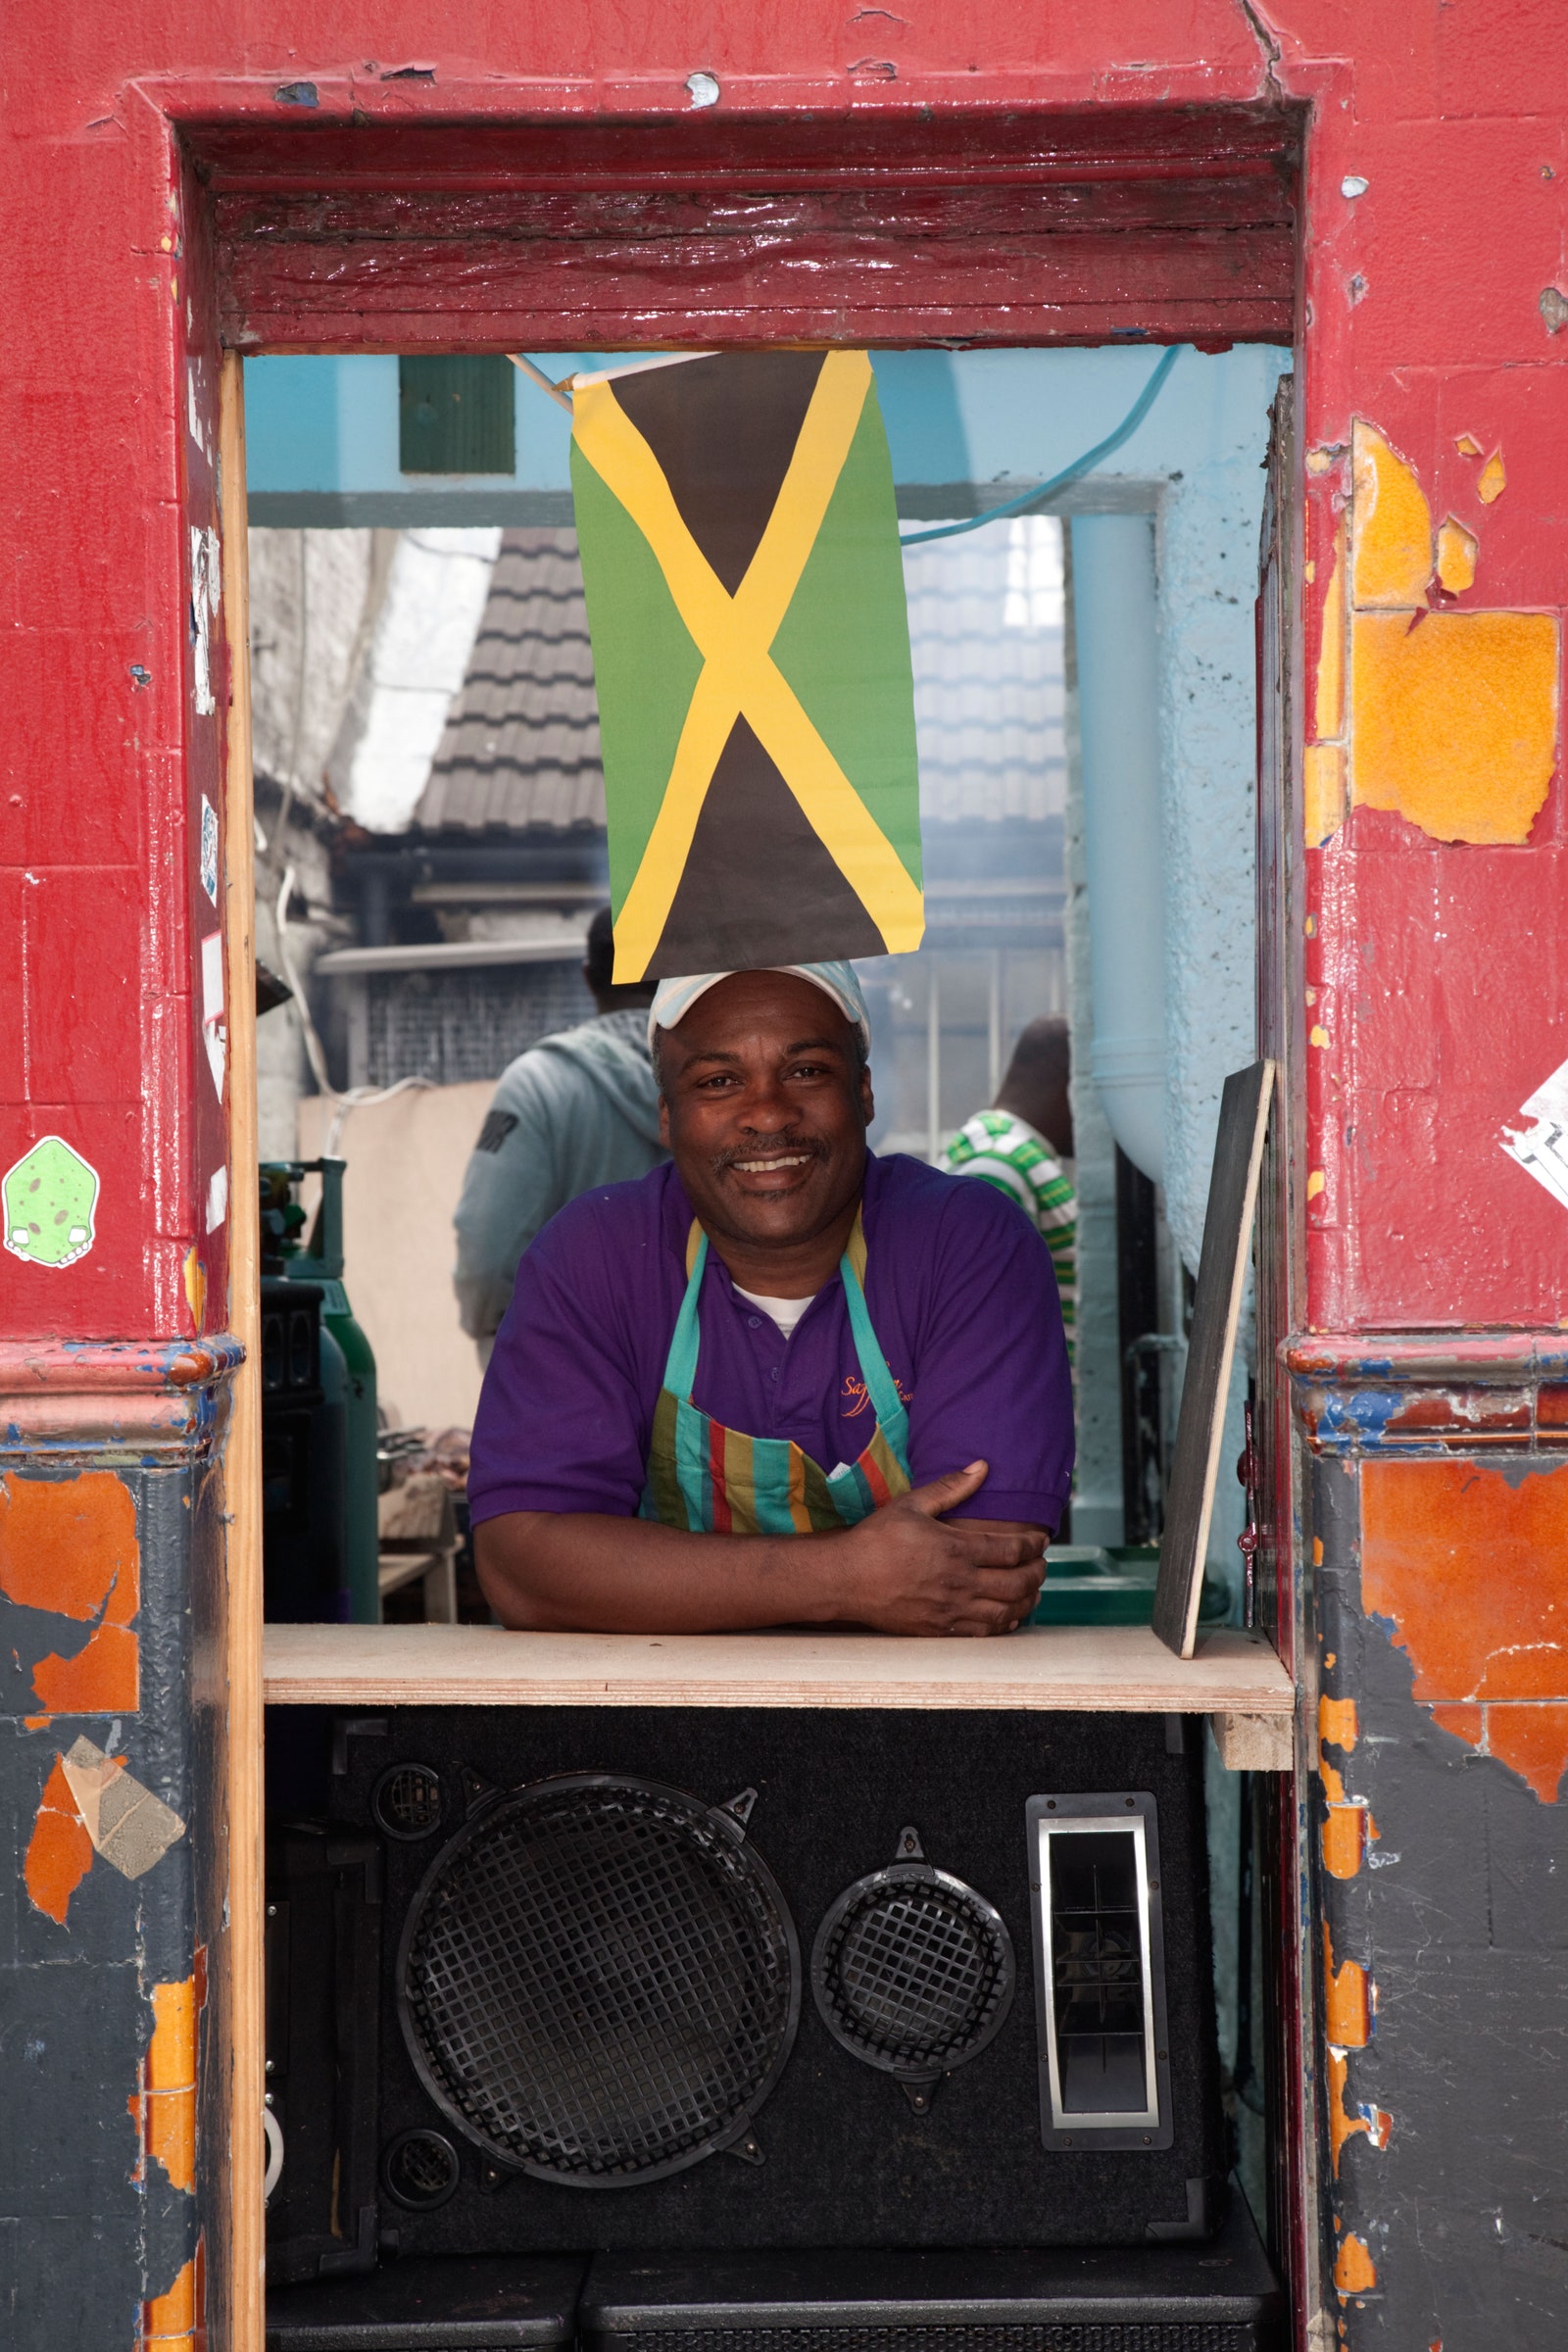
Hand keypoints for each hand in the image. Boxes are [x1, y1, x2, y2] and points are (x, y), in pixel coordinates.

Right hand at [835, 1462, 1046, 1636]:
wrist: (845, 1579)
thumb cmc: (876, 1539)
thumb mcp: (911, 1505)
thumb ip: (950, 1487)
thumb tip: (982, 1466)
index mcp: (955, 1548)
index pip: (1011, 1550)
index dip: (1033, 1545)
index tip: (1041, 1540)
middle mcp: (958, 1582)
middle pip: (1018, 1583)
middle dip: (1038, 1573)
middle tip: (1042, 1565)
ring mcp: (950, 1609)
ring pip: (1006, 1611)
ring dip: (1028, 1601)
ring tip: (1033, 1591)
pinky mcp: (940, 1630)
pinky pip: (983, 1632)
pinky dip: (1004, 1624)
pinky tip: (1010, 1616)